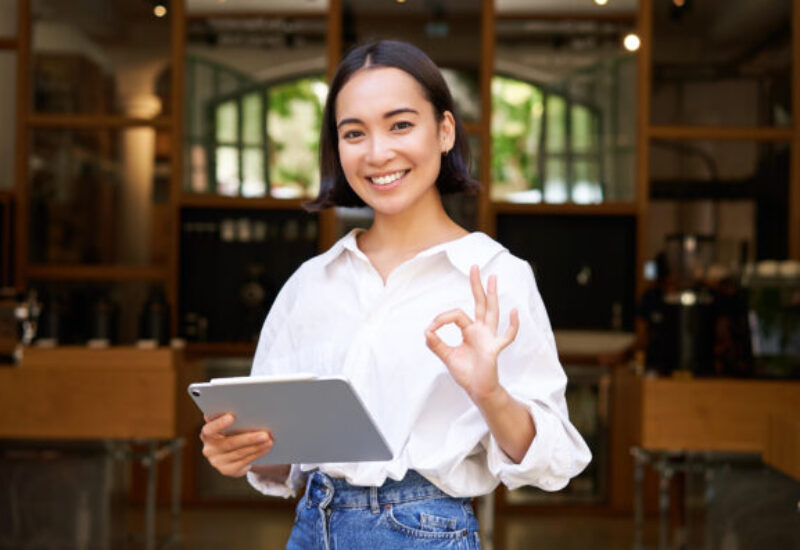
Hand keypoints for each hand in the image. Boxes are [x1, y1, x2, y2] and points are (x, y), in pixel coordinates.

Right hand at [199, 413, 273, 477]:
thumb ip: (230, 418)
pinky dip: (257, 453)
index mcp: (207, 434)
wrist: (230, 453)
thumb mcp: (228, 425)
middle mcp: (209, 449)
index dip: (220, 423)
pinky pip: (244, 461)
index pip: (210, 429)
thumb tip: (246, 408)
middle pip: (230, 443)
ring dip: (257, 446)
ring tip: (269, 440)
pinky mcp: (227, 470)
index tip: (232, 416)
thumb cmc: (231, 431)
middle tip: (265, 434)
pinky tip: (266, 447)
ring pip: (240, 453)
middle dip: (249, 438)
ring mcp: (217, 461)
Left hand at [425, 265, 519, 403]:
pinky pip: (506, 336)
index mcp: (470, 330)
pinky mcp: (494, 349)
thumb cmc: (466, 373)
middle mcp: (481, 330)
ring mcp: (490, 338)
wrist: (477, 390)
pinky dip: (512, 325)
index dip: (442, 318)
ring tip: (493, 278)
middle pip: (479, 303)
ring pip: (491, 312)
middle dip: (476, 285)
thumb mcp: (447, 357)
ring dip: (492, 295)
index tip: (430, 329)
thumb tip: (426, 331)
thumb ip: (436, 344)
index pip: (456, 314)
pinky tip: (513, 311)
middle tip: (474, 266)